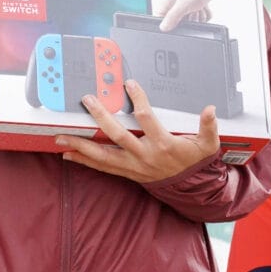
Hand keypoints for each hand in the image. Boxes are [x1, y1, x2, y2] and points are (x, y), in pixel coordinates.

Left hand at [56, 80, 220, 182]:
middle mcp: (144, 156)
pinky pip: (102, 167)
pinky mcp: (126, 172)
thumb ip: (209, 126)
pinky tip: (67, 154)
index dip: (138, 99)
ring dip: (81, 145)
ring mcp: (133, 166)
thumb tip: (210, 109)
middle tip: (87, 101)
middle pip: (117, 135)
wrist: (190, 187)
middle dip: (100, 117)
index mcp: (163, 144)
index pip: (146, 118)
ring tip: (61, 136)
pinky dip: (84, 161)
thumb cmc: (195, 161)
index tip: (129, 83)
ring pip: (103, 155)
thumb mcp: (207, 144)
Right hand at [154, 0, 219, 30]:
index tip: (177, 26)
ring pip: (192, 20)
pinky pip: (202, 16)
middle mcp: (177, 3)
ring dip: (199, 16)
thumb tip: (163, 28)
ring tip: (199, 6)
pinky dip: (206, 13)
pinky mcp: (199, 3)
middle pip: (180, 22)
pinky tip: (205, 6)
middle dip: (189, 20)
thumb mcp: (183, 4)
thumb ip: (172, 17)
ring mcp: (188, 3)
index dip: (169, 25)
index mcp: (168, 2)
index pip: (162, 19)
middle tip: (191, 12)